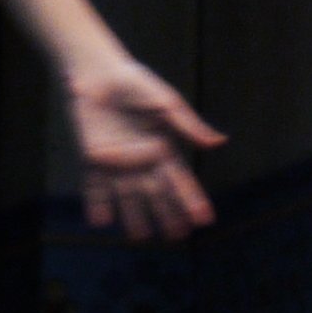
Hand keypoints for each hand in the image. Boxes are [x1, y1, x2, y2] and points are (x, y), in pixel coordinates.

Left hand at [64, 54, 225, 241]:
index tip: (204, 219)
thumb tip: (219, 142)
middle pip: (156, 194)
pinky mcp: (92, 159)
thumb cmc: (135, 84)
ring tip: (140, 237)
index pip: (180, 180)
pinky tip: (100, 221)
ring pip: (127, 196)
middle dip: (166, 215)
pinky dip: (96, 203)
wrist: (98, 75)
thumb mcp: (165, 103)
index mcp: (161, 149)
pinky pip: (94, 186)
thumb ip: (187, 125)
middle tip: (176, 237)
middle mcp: (140, 161)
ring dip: (133, 216)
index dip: (192, 200)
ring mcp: (116, 162)